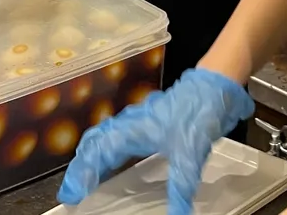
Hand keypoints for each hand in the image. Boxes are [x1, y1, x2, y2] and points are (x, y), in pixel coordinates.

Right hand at [58, 68, 253, 214]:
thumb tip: (179, 214)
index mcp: (132, 129)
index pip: (97, 153)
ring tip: (85, 179)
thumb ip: (181, 184)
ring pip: (103, 138)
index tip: (72, 195)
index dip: (81, 174)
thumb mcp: (191, 152)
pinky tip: (113, 162)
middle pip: (94, 144)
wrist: (214, 84)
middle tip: (72, 191)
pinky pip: (117, 137)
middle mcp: (129, 124)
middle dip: (80, 168)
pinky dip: (107, 152)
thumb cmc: (199, 110)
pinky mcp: (148, 123)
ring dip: (91, 159)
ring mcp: (137, 122)